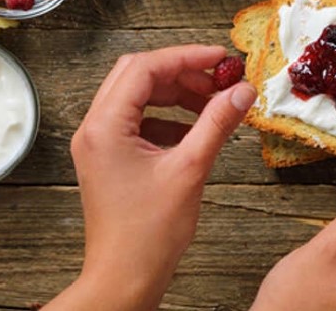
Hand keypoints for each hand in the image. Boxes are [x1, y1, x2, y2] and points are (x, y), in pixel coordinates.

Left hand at [43, 45, 255, 310]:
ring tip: (211, 104)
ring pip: (137, 97)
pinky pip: (136, 122)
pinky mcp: (108, 157)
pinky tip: (193, 130)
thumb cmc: (149, 234)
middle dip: (180, 73)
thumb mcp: (190, 169)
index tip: (220, 59)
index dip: (185, 57)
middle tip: (217, 80)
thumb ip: (216, 123)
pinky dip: (166, 118)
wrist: (124, 278)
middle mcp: (94, 128)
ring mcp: (98, 143)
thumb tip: (241, 91)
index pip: (144, 68)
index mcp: (105, 126)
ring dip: (174, 95)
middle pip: (137, 76)